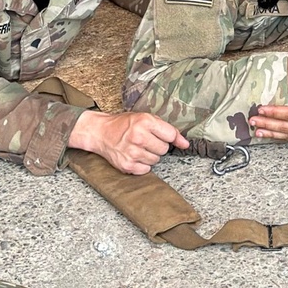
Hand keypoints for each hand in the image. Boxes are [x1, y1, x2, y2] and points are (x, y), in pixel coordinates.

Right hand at [68, 108, 187, 173]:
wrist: (101, 132)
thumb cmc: (124, 124)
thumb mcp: (145, 118)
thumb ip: (166, 129)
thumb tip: (185, 143)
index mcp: (144, 121)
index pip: (170, 135)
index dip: (172, 138)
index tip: (172, 140)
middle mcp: (138, 136)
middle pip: (164, 149)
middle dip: (158, 145)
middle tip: (147, 140)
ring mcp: (132, 152)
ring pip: (156, 160)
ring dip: (150, 155)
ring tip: (139, 147)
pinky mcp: (127, 165)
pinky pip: (146, 169)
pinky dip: (143, 164)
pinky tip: (135, 156)